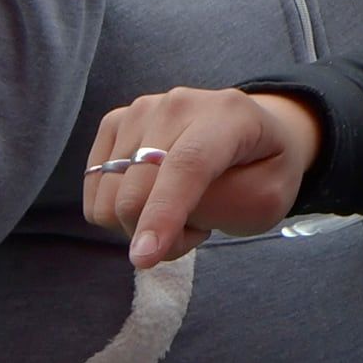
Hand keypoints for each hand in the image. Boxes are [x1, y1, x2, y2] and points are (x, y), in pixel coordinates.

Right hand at [84, 87, 324, 268]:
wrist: (252, 136)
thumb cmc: (262, 172)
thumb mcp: (266, 199)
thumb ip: (219, 207)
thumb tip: (155, 219)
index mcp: (228, 115)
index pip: (187, 165)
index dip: (163, 213)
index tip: (143, 259)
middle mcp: (178, 104)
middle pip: (137, 191)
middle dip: (163, 234)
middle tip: (200, 227)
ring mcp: (140, 110)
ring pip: (110, 199)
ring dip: (143, 224)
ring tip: (183, 207)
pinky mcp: (114, 124)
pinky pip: (95, 194)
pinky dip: (122, 213)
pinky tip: (156, 196)